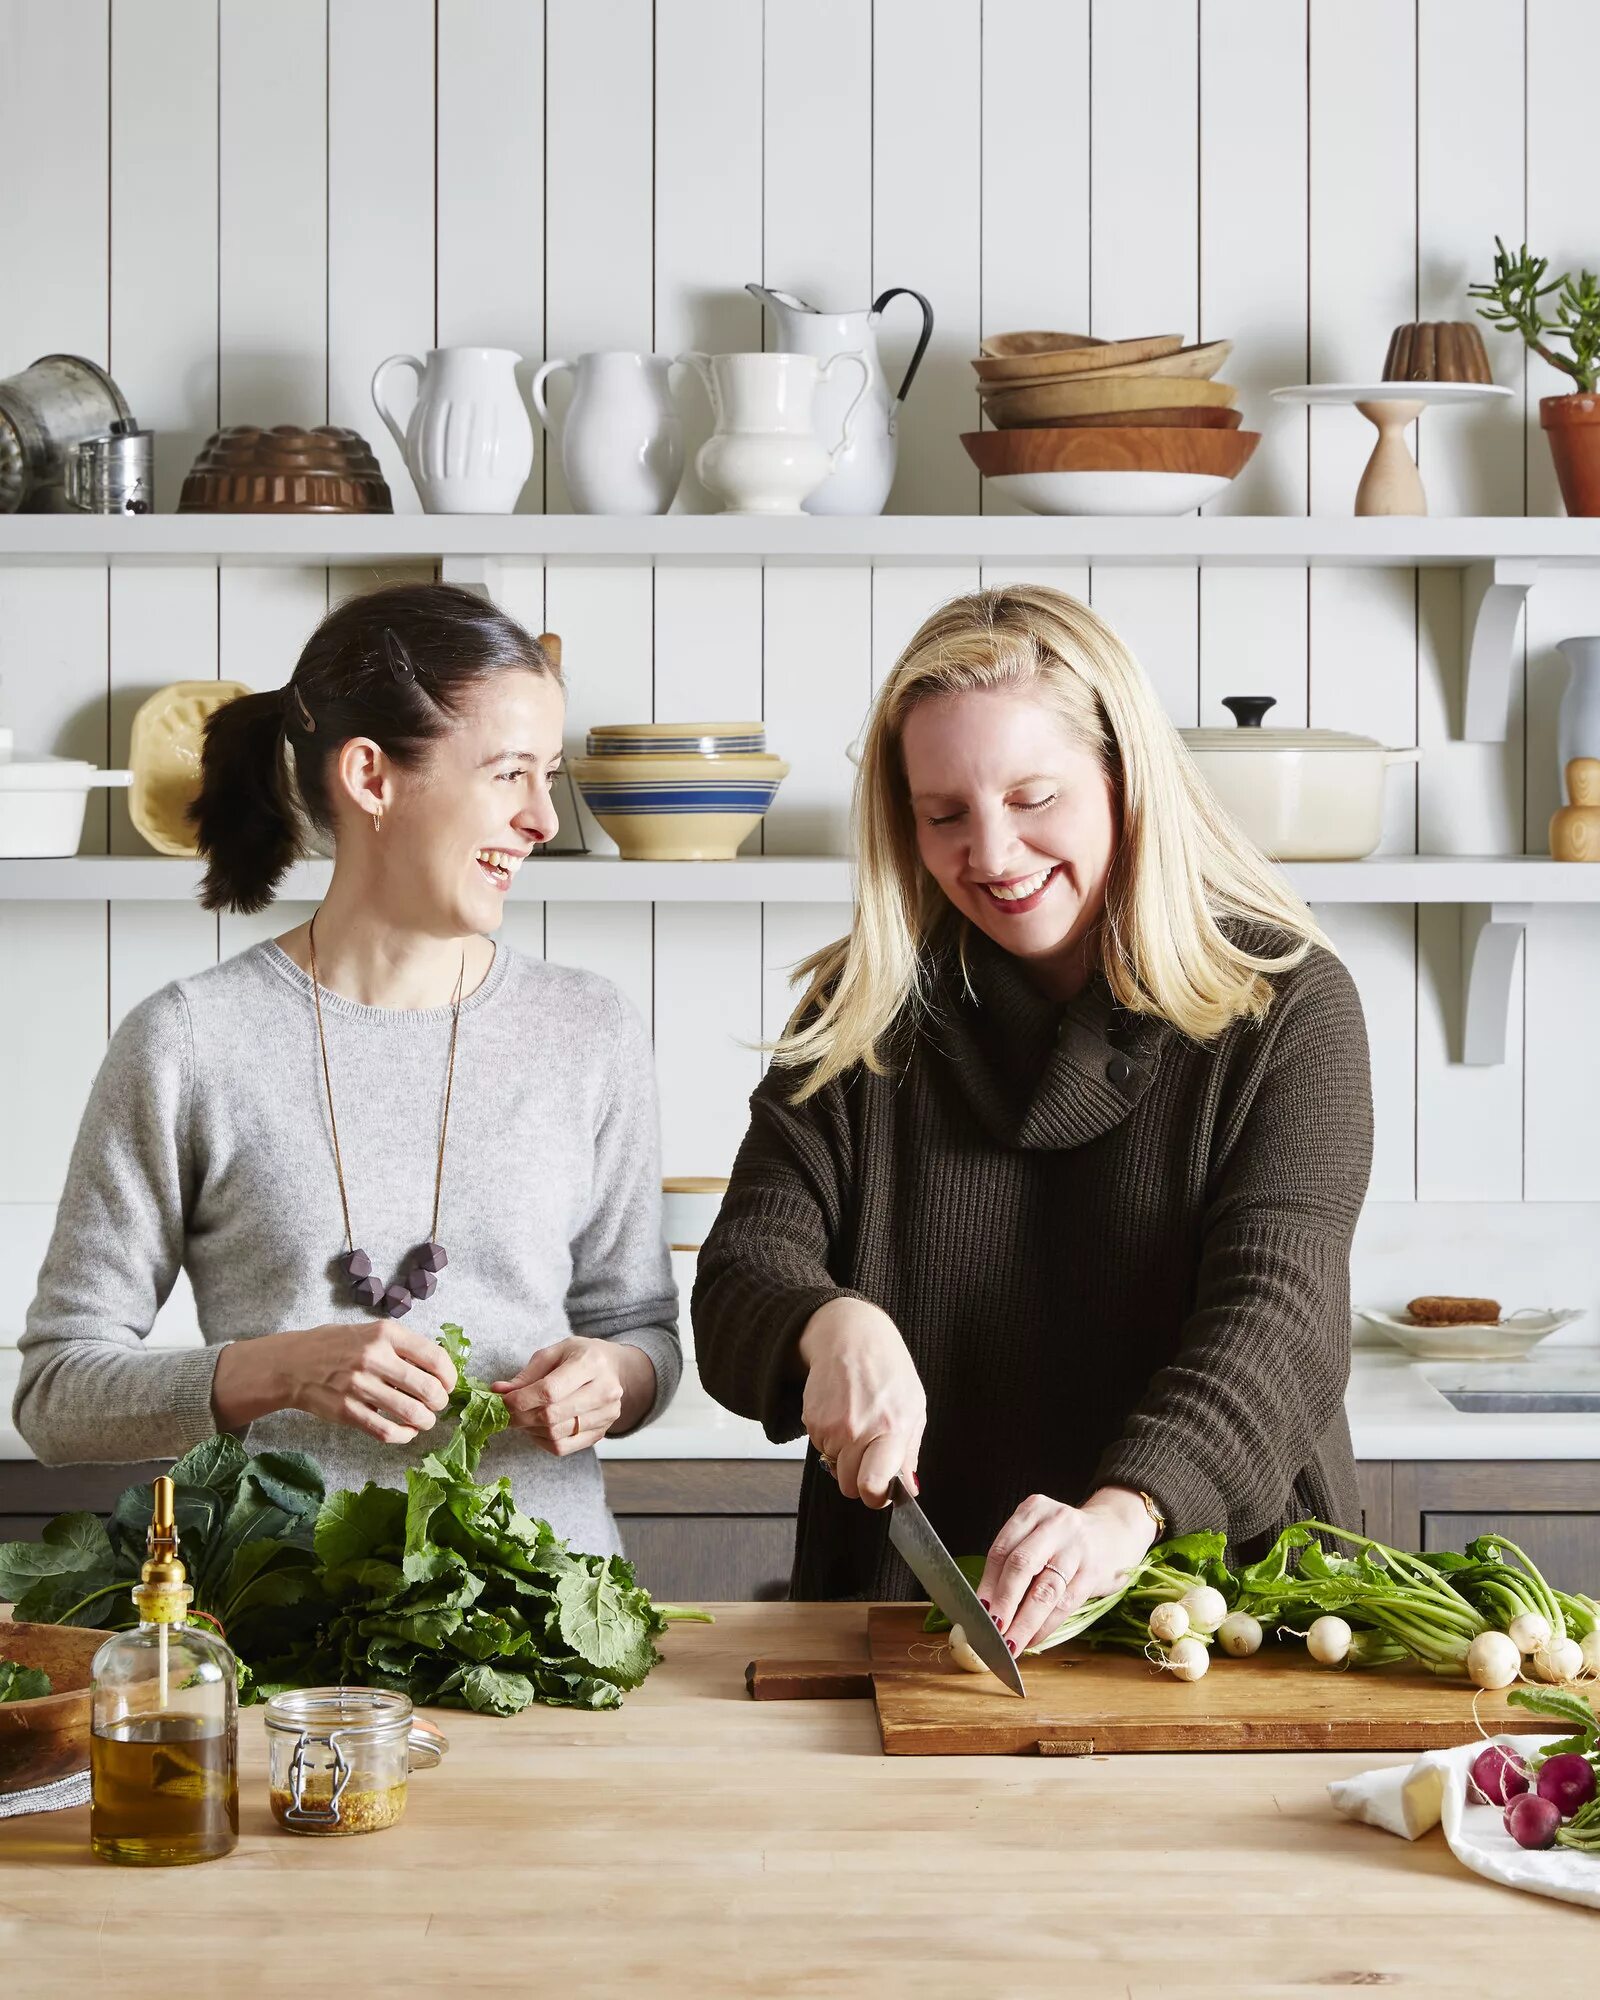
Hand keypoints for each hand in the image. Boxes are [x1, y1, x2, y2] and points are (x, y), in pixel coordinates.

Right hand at [210, 1322, 456, 1443]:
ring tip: (425, 1420)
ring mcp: (359, 1386)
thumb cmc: (336, 1346)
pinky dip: (403, 1435)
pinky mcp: (347, 1411)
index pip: (434, 1357)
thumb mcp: (370, 1332)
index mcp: (385, 1334)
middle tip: (438, 1404)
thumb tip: (438, 1368)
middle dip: (440, 1401)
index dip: (450, 1376)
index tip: (449, 1384)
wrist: (291, 1363)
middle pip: (427, 1388)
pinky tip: (406, 1432)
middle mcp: (374, 1357)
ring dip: (425, 1421)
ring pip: (410, 1412)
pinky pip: (385, 1430)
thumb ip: (401, 1346)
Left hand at [492, 1338, 654, 1455]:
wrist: (613, 1369)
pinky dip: (542, 1441)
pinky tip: (537, 1428)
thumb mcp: (554, 1353)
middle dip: (521, 1417)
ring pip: (555, 1434)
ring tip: (522, 1417)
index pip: (550, 1391)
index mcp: (591, 1363)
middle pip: (552, 1416)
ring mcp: (606, 1415)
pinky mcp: (601, 1432)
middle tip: (506, 1413)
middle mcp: (604, 1391)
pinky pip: (563, 1447)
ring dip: (530, 1429)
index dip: (521, 1400)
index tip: (503, 1401)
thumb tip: (498, 1392)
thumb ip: (526, 1375)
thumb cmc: (581, 1357)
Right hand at [797, 1297, 925, 1509]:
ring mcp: (832, 1426)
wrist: (850, 1337)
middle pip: (850, 1486)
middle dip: (860, 1480)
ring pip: (834, 1468)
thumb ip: (909, 1452)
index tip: (881, 1493)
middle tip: (870, 1456)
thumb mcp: (913, 1406)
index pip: (873, 1485)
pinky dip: (830, 1440)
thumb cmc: (887, 1368)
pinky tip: (843, 1414)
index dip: (876, 1498)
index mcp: (891, 1429)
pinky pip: (821, 1448)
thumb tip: (909, 1488)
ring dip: (844, 1457)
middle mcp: (859, 1430)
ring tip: (857, 1424)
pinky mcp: (812, 1420)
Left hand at [978, 1487, 1158, 1656]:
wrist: (1115, 1531)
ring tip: (1010, 1644)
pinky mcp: (1094, 1572)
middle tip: (990, 1631)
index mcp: (1033, 1510)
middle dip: (1003, 1603)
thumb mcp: (1038, 1533)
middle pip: (1022, 1566)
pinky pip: (1066, 1604)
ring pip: (1045, 1590)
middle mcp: (1055, 1524)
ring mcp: (1077, 1548)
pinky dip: (1046, 1626)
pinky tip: (1033, 1639)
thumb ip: (1014, 1559)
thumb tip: (985, 1605)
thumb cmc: (1064, 1539)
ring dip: (1024, 1622)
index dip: (987, 1583)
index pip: (1003, 1549)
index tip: (975, 1611)